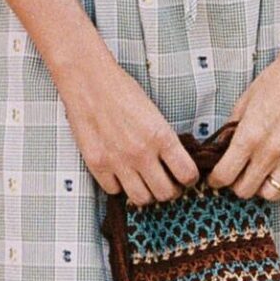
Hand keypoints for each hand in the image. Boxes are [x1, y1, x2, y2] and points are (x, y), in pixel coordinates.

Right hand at [58, 53, 200, 204]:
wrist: (88, 81)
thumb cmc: (122, 90)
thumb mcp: (154, 113)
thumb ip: (165, 140)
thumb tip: (176, 163)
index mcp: (161, 136)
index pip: (187, 174)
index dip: (190, 179)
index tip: (186, 176)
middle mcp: (141, 153)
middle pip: (166, 193)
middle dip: (171, 191)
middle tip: (168, 183)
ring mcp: (118, 161)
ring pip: (142, 199)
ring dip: (147, 194)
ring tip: (145, 183)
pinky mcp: (96, 164)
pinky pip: (114, 191)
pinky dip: (120, 186)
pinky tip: (121, 174)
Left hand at [207, 32, 279, 200]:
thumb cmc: (274, 84)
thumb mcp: (242, 104)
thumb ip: (231, 131)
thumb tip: (221, 150)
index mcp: (249, 136)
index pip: (225, 175)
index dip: (215, 180)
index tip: (215, 177)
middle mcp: (270, 151)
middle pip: (244, 190)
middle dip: (235, 185)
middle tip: (235, 175)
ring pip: (270, 195)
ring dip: (260, 188)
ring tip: (257, 176)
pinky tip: (277, 174)